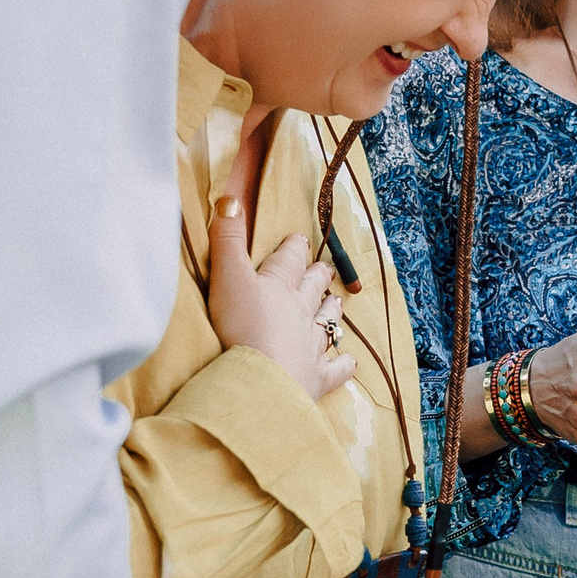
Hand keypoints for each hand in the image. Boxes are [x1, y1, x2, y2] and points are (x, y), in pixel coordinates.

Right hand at [207, 197, 356, 403]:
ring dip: (331, 311)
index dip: (294, 248)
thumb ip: (226, 239)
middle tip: (326, 269)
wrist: (262, 379)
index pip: (289, 260)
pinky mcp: (315, 378)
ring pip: (326, 323)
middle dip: (318, 277)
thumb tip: (229, 197)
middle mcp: (301, 312)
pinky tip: (350, 361)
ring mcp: (311, 345)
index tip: (300, 239)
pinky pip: (335, 369)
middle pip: (312, 289)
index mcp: (280, 286)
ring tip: (337, 302)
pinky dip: (343, 364)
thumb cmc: (241, 325)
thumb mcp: (227, 277)